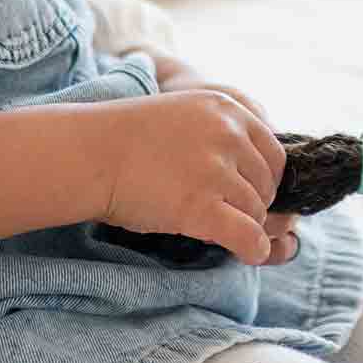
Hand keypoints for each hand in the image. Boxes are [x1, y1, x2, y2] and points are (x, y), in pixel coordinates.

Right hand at [95, 86, 294, 268]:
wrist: (87, 155)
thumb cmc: (128, 140)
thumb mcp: (185, 115)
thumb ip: (223, 134)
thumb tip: (260, 177)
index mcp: (228, 109)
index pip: (274, 154)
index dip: (264, 179)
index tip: (245, 192)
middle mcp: (228, 135)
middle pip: (267, 185)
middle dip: (252, 204)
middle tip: (223, 211)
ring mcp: (216, 171)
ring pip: (257, 212)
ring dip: (242, 224)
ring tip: (212, 225)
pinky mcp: (201, 207)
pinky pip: (248, 236)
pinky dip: (252, 249)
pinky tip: (246, 253)